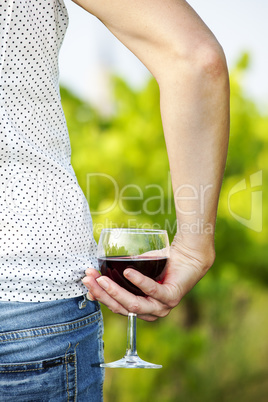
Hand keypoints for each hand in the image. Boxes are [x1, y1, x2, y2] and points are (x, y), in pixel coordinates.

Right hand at [82, 233, 214, 321]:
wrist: (187, 256)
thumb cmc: (160, 264)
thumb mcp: (134, 272)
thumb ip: (118, 278)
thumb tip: (94, 282)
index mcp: (140, 309)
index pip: (115, 307)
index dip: (99, 295)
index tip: (86, 280)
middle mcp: (150, 313)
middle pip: (121, 308)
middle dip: (102, 293)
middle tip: (89, 278)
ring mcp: (161, 307)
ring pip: (133, 304)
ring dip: (115, 291)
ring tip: (103, 277)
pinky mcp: (171, 297)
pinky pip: (152, 292)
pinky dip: (139, 282)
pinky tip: (128, 272)